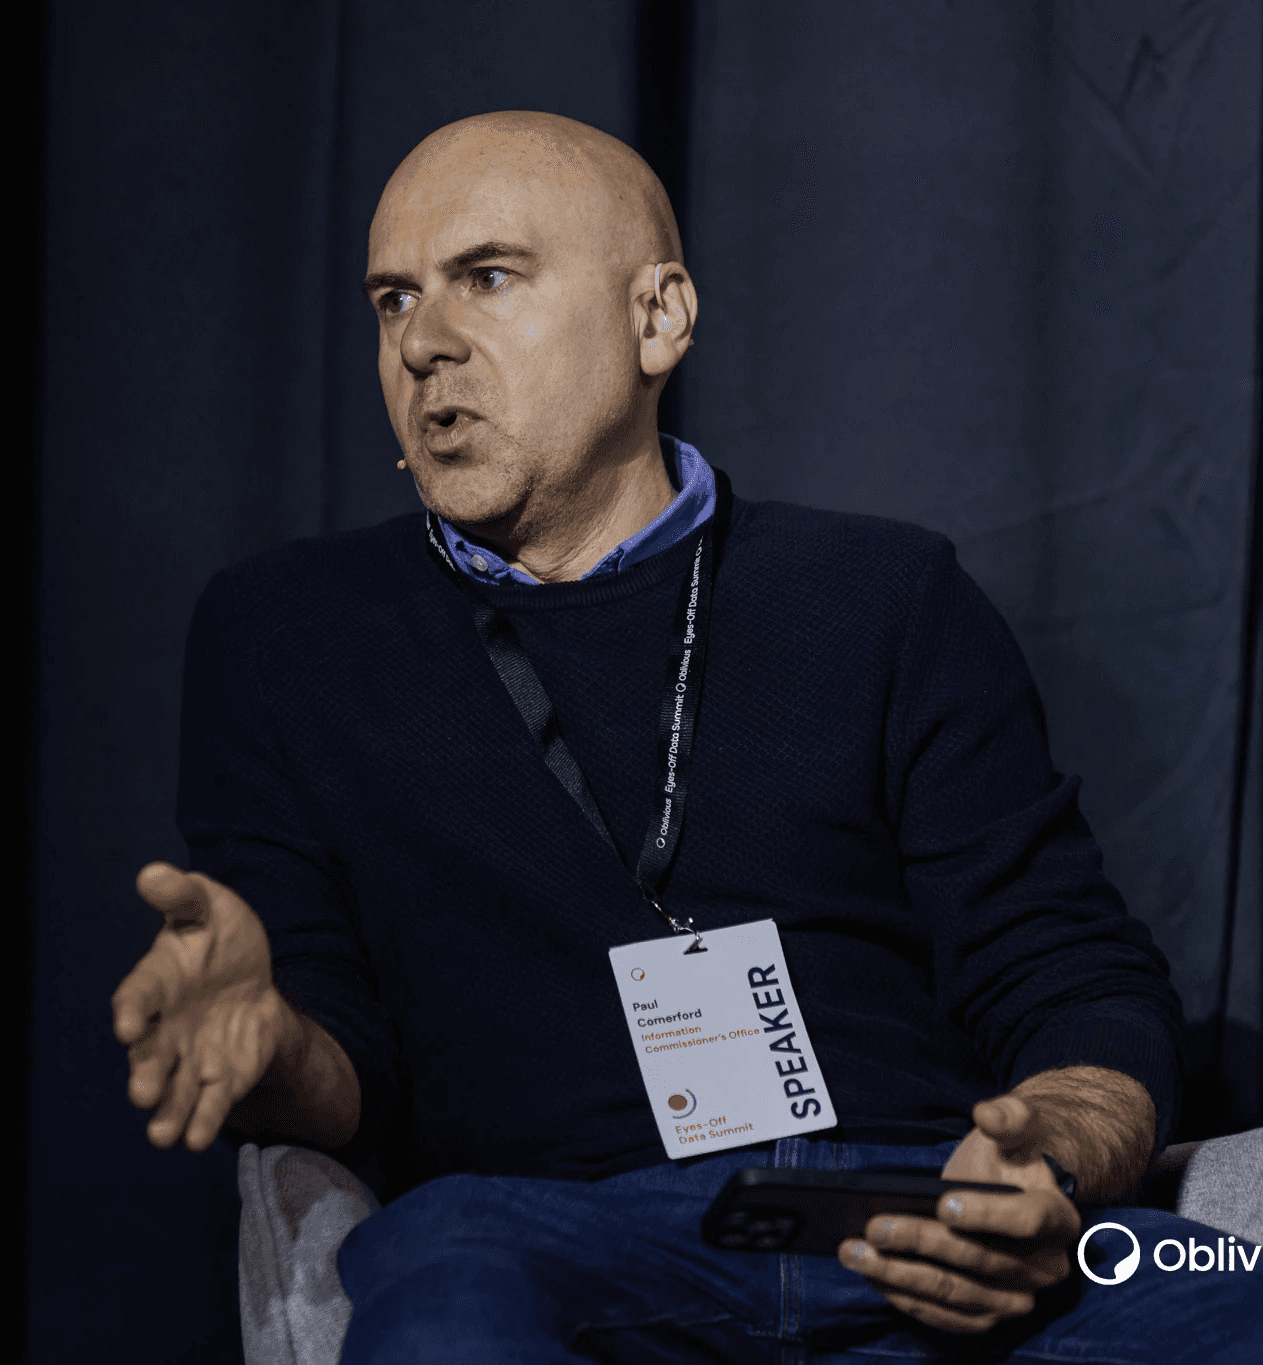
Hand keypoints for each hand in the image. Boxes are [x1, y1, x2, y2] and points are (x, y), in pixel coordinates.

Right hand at [112, 862, 297, 1150]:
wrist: (253, 980)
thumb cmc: (221, 941)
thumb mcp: (210, 907)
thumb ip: (183, 895)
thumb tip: (153, 872)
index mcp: (156, 985)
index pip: (137, 998)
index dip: (132, 1010)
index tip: (127, 1024)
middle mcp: (164, 1030)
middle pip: (149, 1056)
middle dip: (146, 1075)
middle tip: (142, 1093)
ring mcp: (189, 1058)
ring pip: (172, 1091)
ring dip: (167, 1112)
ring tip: (163, 1134)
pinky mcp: (219, 1079)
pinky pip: (209, 1104)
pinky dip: (202, 1120)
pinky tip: (196, 1138)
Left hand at [838, 1093, 1080, 1332]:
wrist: (1017, 1185)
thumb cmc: (1011, 1153)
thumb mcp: (1016, 1124)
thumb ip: (1009, 1116)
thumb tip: (987, 1114)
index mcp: (1058, 1218)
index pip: (1027, 1220)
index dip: (986, 1215)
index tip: (943, 1204)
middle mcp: (1045, 1268)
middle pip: (979, 1260)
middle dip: (921, 1242)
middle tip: (873, 1226)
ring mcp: (1017, 1298)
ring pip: (957, 1293)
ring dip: (901, 1276)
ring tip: (855, 1253)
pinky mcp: (988, 1314)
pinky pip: (946, 1316)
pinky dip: (907, 1298)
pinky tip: (871, 1276)